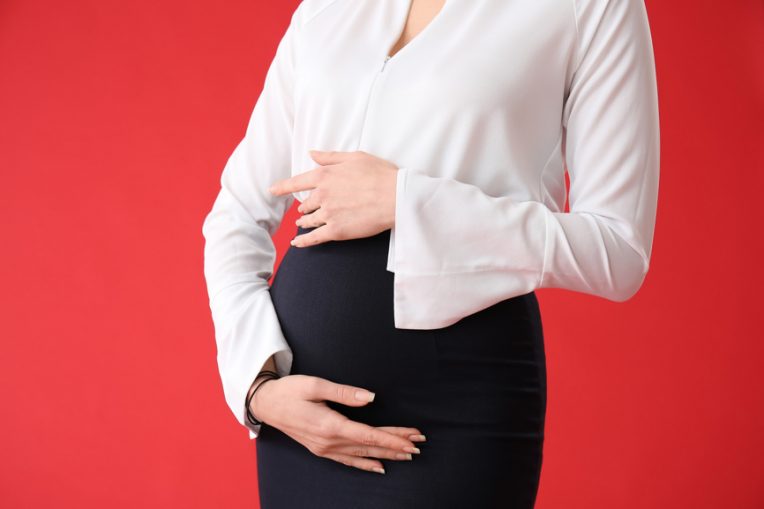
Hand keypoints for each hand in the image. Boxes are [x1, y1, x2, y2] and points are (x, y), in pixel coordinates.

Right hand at [250, 374, 425, 474]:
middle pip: (369, 445)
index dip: (393, 438)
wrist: (265, 404)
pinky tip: (379, 466)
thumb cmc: (289, 390)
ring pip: (362, 454)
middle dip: (396, 445)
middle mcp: (328, 442)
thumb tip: (371, 397)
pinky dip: (365, 464)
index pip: (369, 434)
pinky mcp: (321, 449)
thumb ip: (344, 393)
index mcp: (329, 425)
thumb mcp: (315, 385)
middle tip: (419, 444)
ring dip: (386, 454)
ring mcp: (324, 448)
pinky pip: (348, 460)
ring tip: (408, 455)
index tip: (412, 439)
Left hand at [268, 150, 398, 246]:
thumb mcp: (354, 157)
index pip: (296, 182)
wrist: (396, 197)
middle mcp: (322, 195)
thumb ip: (330, 157)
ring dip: (305, 222)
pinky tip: (297, 243)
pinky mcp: (336, 231)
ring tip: (303, 223)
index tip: (272, 190)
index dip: (282, 187)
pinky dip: (303, 242)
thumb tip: (312, 154)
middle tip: (307, 209)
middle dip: (306, 206)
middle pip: (305, 203)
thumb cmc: (380, 174)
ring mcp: (328, 214)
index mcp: (324, 176)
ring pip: (308, 220)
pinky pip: (313, 238)